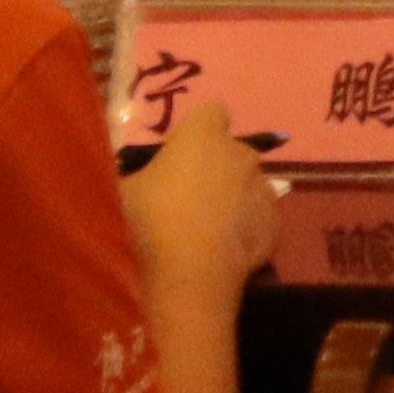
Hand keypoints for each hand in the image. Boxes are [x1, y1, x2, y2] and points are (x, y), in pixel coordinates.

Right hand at [118, 100, 273, 295]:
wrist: (186, 278)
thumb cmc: (146, 225)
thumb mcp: (118, 193)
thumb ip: (133, 176)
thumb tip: (134, 178)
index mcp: (202, 137)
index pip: (210, 114)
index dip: (193, 133)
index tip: (174, 157)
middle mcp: (240, 154)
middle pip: (229, 152)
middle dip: (211, 168)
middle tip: (181, 199)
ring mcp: (263, 188)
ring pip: (246, 185)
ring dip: (229, 198)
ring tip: (199, 232)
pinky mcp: (274, 224)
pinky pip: (257, 218)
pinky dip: (243, 228)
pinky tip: (219, 252)